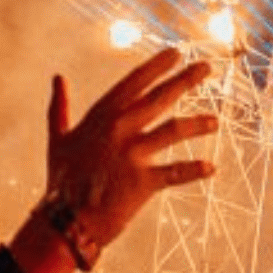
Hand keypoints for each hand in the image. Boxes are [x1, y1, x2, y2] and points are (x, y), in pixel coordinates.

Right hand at [43, 50, 217, 255]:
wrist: (64, 220)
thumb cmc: (63, 179)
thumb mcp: (58, 139)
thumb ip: (59, 108)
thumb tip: (57, 78)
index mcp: (100, 117)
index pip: (133, 83)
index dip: (156, 66)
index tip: (176, 52)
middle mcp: (118, 129)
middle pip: (159, 98)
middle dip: (185, 80)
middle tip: (207, 67)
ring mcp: (132, 153)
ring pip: (175, 130)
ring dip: (198, 124)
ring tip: (215, 122)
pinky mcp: (143, 180)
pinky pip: (176, 172)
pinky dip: (195, 170)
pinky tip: (211, 168)